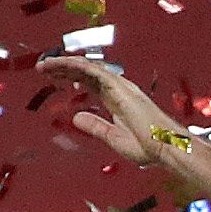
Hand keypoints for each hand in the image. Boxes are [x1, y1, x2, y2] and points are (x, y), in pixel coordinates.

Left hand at [47, 53, 196, 169]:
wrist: (167, 147)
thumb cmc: (150, 147)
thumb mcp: (114, 138)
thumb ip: (95, 126)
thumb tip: (76, 117)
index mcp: (118, 102)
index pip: (91, 84)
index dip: (71, 78)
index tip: (53, 78)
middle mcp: (119, 90)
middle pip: (87, 73)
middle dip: (64, 68)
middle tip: (43, 67)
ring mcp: (120, 87)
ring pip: (88, 68)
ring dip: (64, 64)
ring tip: (44, 65)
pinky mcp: (120, 87)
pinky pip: (93, 71)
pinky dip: (75, 66)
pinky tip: (59, 65)